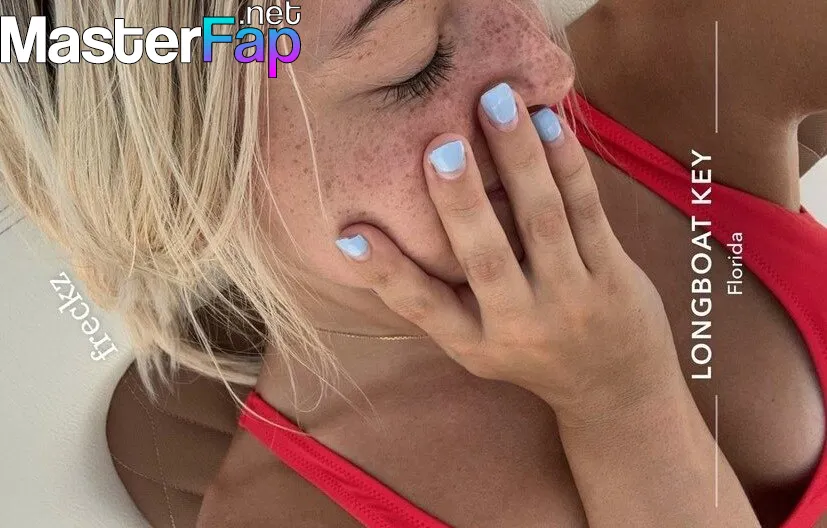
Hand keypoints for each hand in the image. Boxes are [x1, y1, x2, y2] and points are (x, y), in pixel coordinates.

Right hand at [334, 83, 680, 424]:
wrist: (615, 385)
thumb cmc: (527, 349)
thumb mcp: (477, 342)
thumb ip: (439, 296)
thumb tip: (370, 239)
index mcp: (475, 343)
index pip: (423, 306)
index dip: (386, 272)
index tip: (350, 235)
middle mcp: (520, 324)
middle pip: (486, 260)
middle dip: (462, 203)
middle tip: (440, 148)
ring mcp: (572, 299)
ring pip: (543, 221)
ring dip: (520, 159)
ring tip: (497, 103)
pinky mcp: (613, 274)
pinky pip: (589, 211)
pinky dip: (568, 164)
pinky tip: (549, 122)